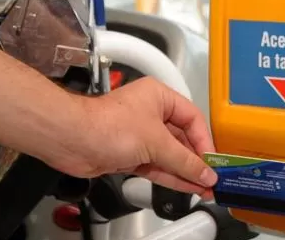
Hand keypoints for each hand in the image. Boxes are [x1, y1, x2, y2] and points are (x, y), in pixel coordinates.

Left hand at [44, 77, 217, 196]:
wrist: (71, 141)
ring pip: (170, 155)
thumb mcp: (156, 142)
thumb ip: (184, 160)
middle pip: (182, 138)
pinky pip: (157, 165)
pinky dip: (171, 176)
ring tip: (204, 186)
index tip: (213, 160)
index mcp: (160, 96)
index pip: (192, 119)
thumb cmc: (106, 126)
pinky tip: (186, 186)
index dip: (204, 141)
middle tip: (212, 176)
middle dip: (196, 160)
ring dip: (186, 171)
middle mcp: (151, 112)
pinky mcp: (130, 153)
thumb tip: (205, 172)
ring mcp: (140, 134)